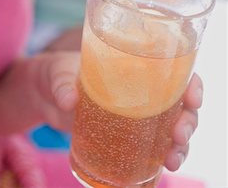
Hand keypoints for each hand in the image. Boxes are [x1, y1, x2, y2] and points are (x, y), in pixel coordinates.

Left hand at [41, 56, 202, 173]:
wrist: (40, 94)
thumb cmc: (53, 72)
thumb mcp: (57, 72)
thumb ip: (62, 83)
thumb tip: (69, 101)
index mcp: (131, 63)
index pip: (172, 69)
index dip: (190, 82)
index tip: (192, 97)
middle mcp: (139, 87)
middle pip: (178, 102)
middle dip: (188, 120)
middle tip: (179, 135)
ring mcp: (133, 112)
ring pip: (170, 127)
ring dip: (180, 144)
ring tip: (173, 160)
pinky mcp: (122, 133)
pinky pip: (151, 144)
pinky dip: (162, 156)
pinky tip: (162, 168)